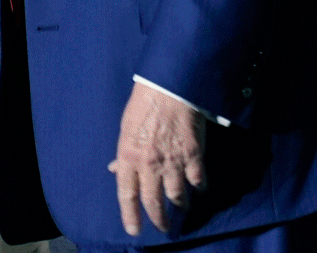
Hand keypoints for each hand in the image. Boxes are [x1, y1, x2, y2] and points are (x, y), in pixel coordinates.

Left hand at [108, 81, 207, 236]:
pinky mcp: (193, 155)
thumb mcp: (125, 128)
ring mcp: (172, 162)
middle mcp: (149, 165)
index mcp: (128, 157)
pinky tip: (200, 187)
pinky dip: (200, 186)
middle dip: (158, 219)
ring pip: (177, 196)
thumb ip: (123, 153)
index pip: (127, 195)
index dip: (130, 216)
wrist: (170, 86)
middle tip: (163, 228)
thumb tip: (115, 169)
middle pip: (153, 202)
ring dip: (180, 206)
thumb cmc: (144, 103)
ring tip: (182, 209)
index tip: (134, 230)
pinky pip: (198, 180)